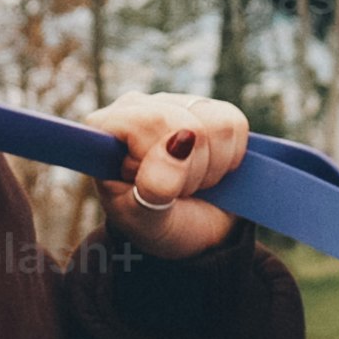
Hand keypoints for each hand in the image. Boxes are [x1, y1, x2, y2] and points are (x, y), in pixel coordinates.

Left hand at [78, 94, 249, 261]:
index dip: (161, 161)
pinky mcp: (207, 109)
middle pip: (184, 124)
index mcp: (105, 128)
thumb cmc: (154, 224)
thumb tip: (182, 139)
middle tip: (174, 192)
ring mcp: (173, 104)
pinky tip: (209, 169)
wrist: (187, 235)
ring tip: (189, 183)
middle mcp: (136, 107)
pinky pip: (234, 124)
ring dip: (210, 167)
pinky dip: (230, 158)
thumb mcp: (145, 220)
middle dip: (188, 170)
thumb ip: (154, 187)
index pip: (147, 123)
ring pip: (214, 124)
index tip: (151, 188)